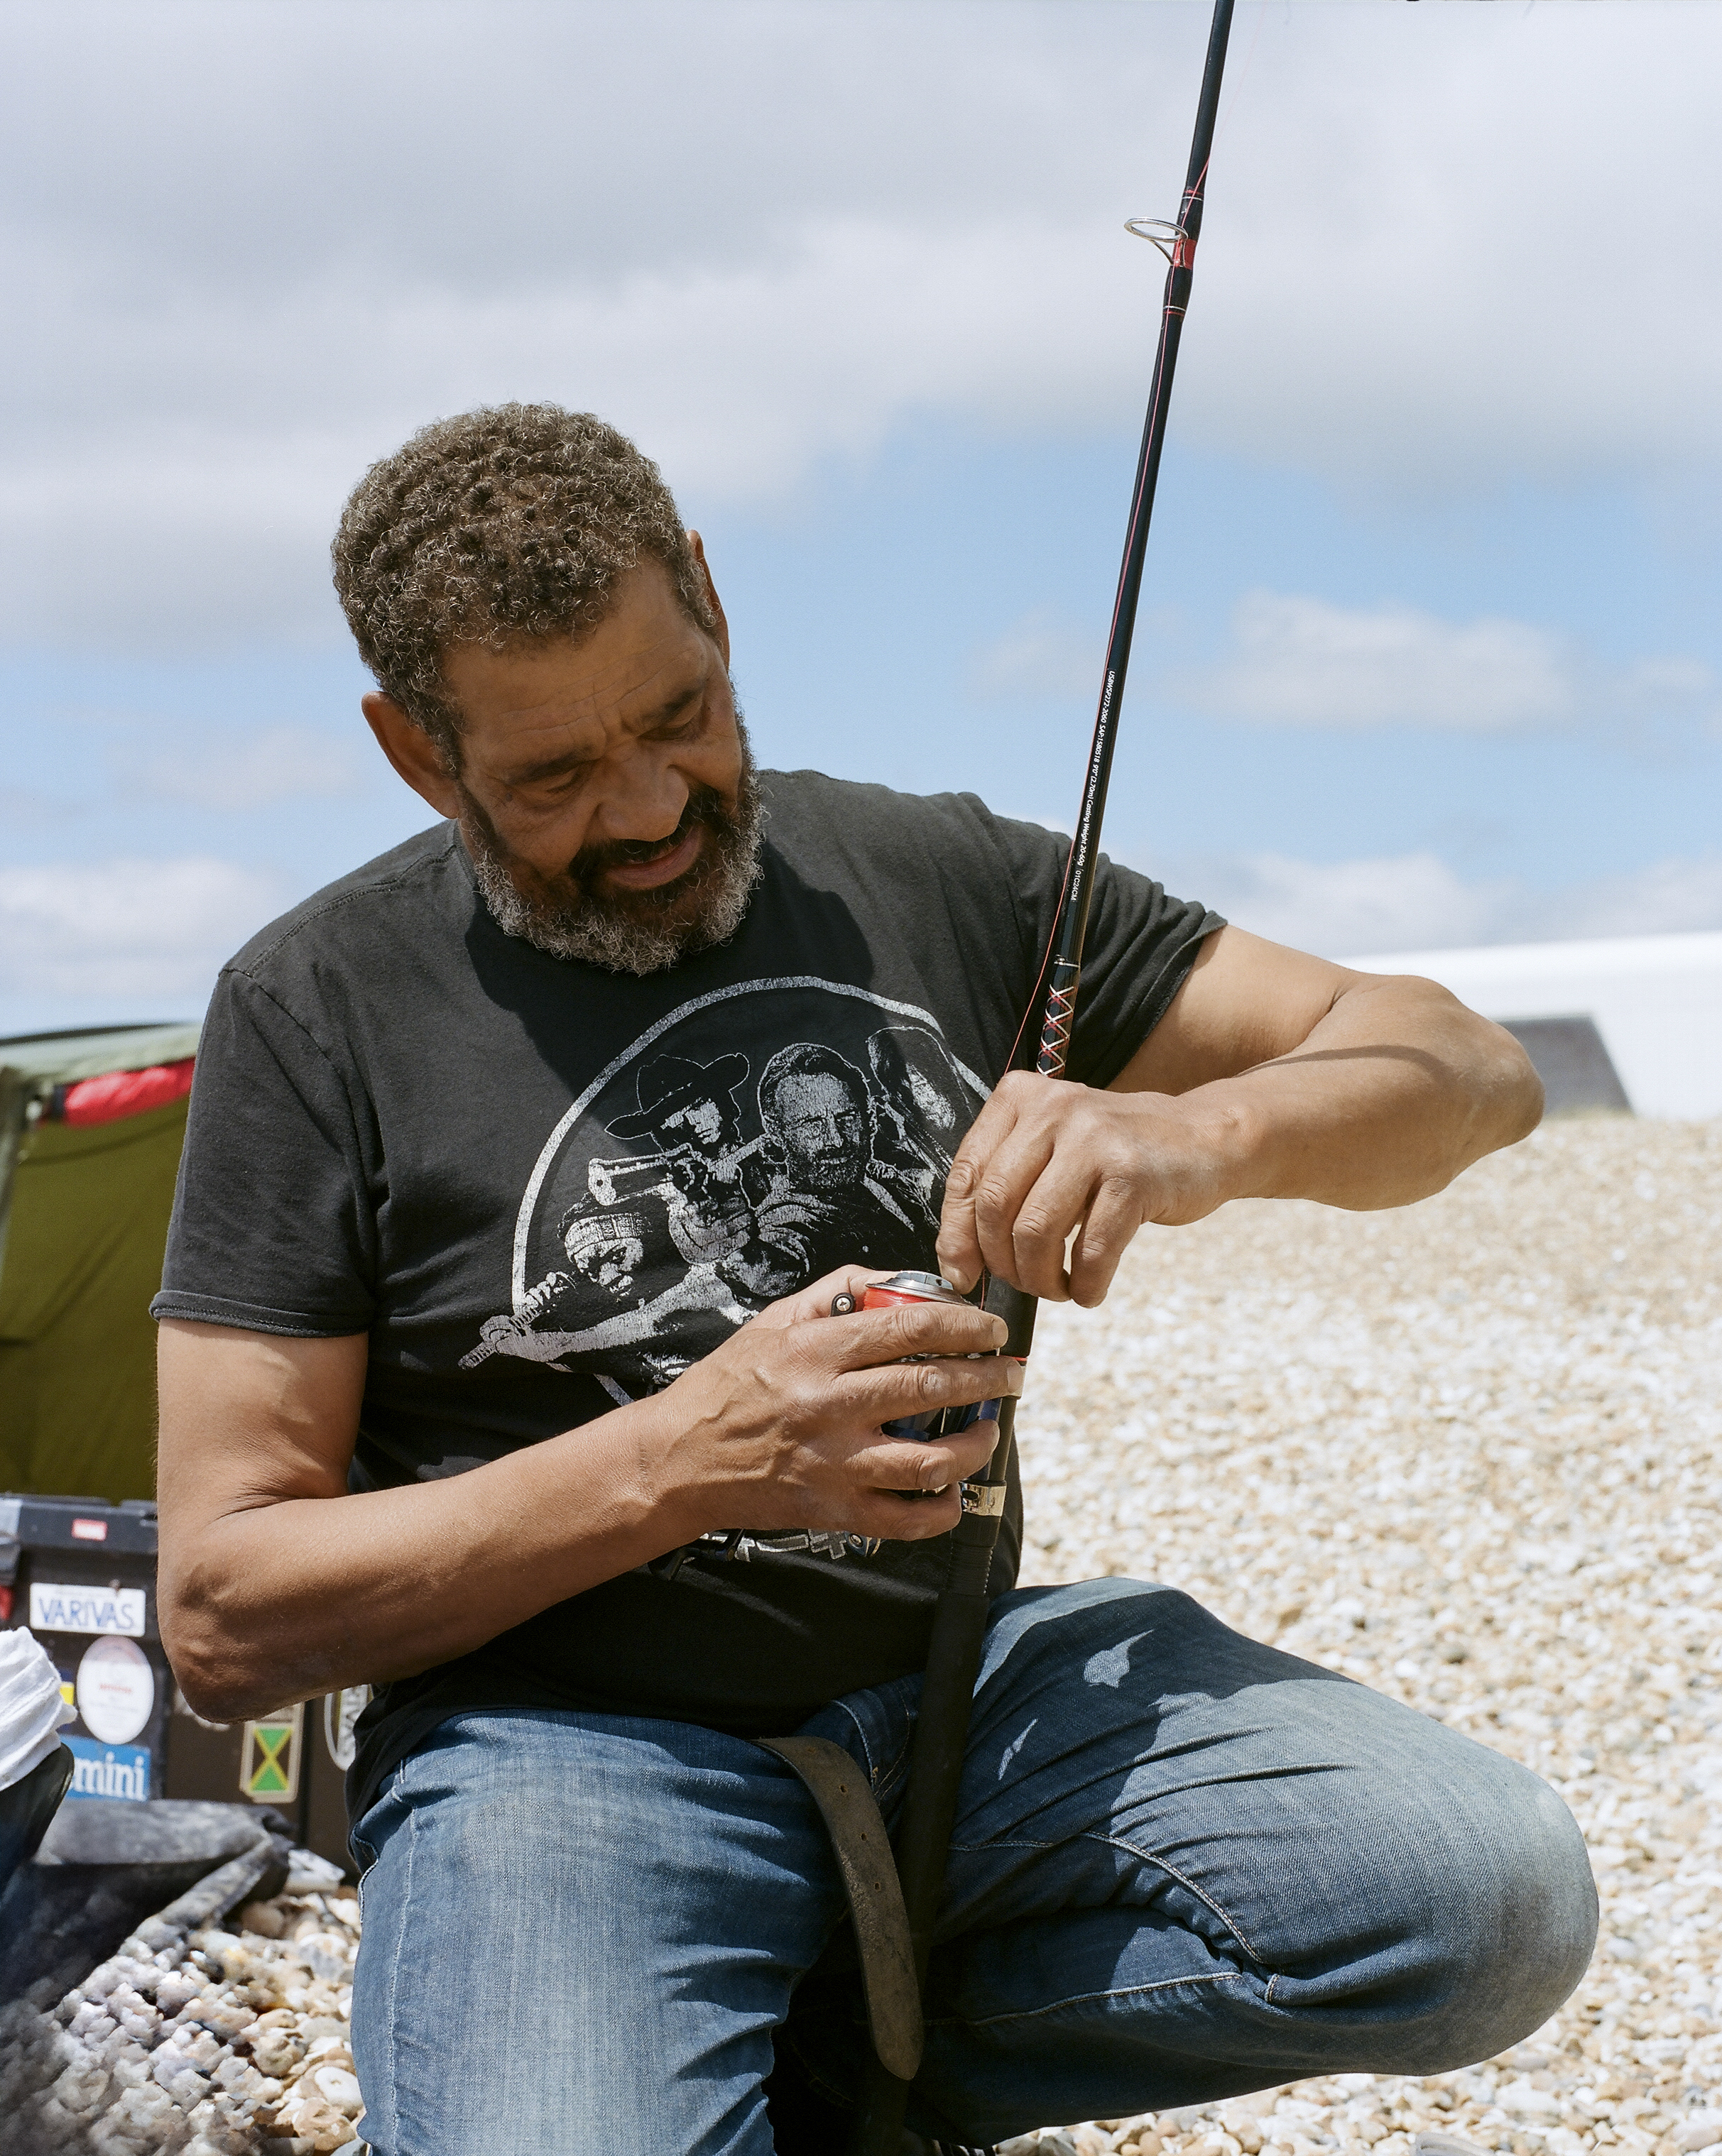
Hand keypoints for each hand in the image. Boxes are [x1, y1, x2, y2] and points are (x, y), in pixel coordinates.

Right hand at [654, 1266, 1020, 1542]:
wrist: (681, 1459)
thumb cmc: (730, 1384)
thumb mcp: (775, 1320)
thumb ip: (838, 1292)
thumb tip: (898, 1279)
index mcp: (816, 1352)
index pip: (909, 1326)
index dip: (964, 1323)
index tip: (992, 1327)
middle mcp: (829, 1406)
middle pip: (930, 1387)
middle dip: (987, 1377)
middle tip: (1012, 1372)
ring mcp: (833, 1464)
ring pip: (929, 1460)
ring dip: (976, 1444)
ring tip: (991, 1430)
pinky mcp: (833, 1511)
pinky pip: (905, 1520)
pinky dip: (941, 1508)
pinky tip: (953, 1487)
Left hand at [936, 1073, 1237, 1305]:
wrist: (1203, 1139)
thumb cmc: (1115, 1156)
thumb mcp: (1052, 1150)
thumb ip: (1004, 1188)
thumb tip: (957, 1264)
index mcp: (1021, 1098)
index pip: (967, 1175)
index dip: (957, 1235)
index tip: (963, 1274)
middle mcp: (1053, 1109)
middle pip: (996, 1206)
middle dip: (1002, 1262)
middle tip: (1022, 1284)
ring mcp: (1094, 1138)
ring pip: (1035, 1230)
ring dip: (1040, 1278)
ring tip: (1057, 1288)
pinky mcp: (1132, 1173)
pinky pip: (1091, 1249)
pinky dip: (1085, 1284)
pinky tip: (1089, 1290)